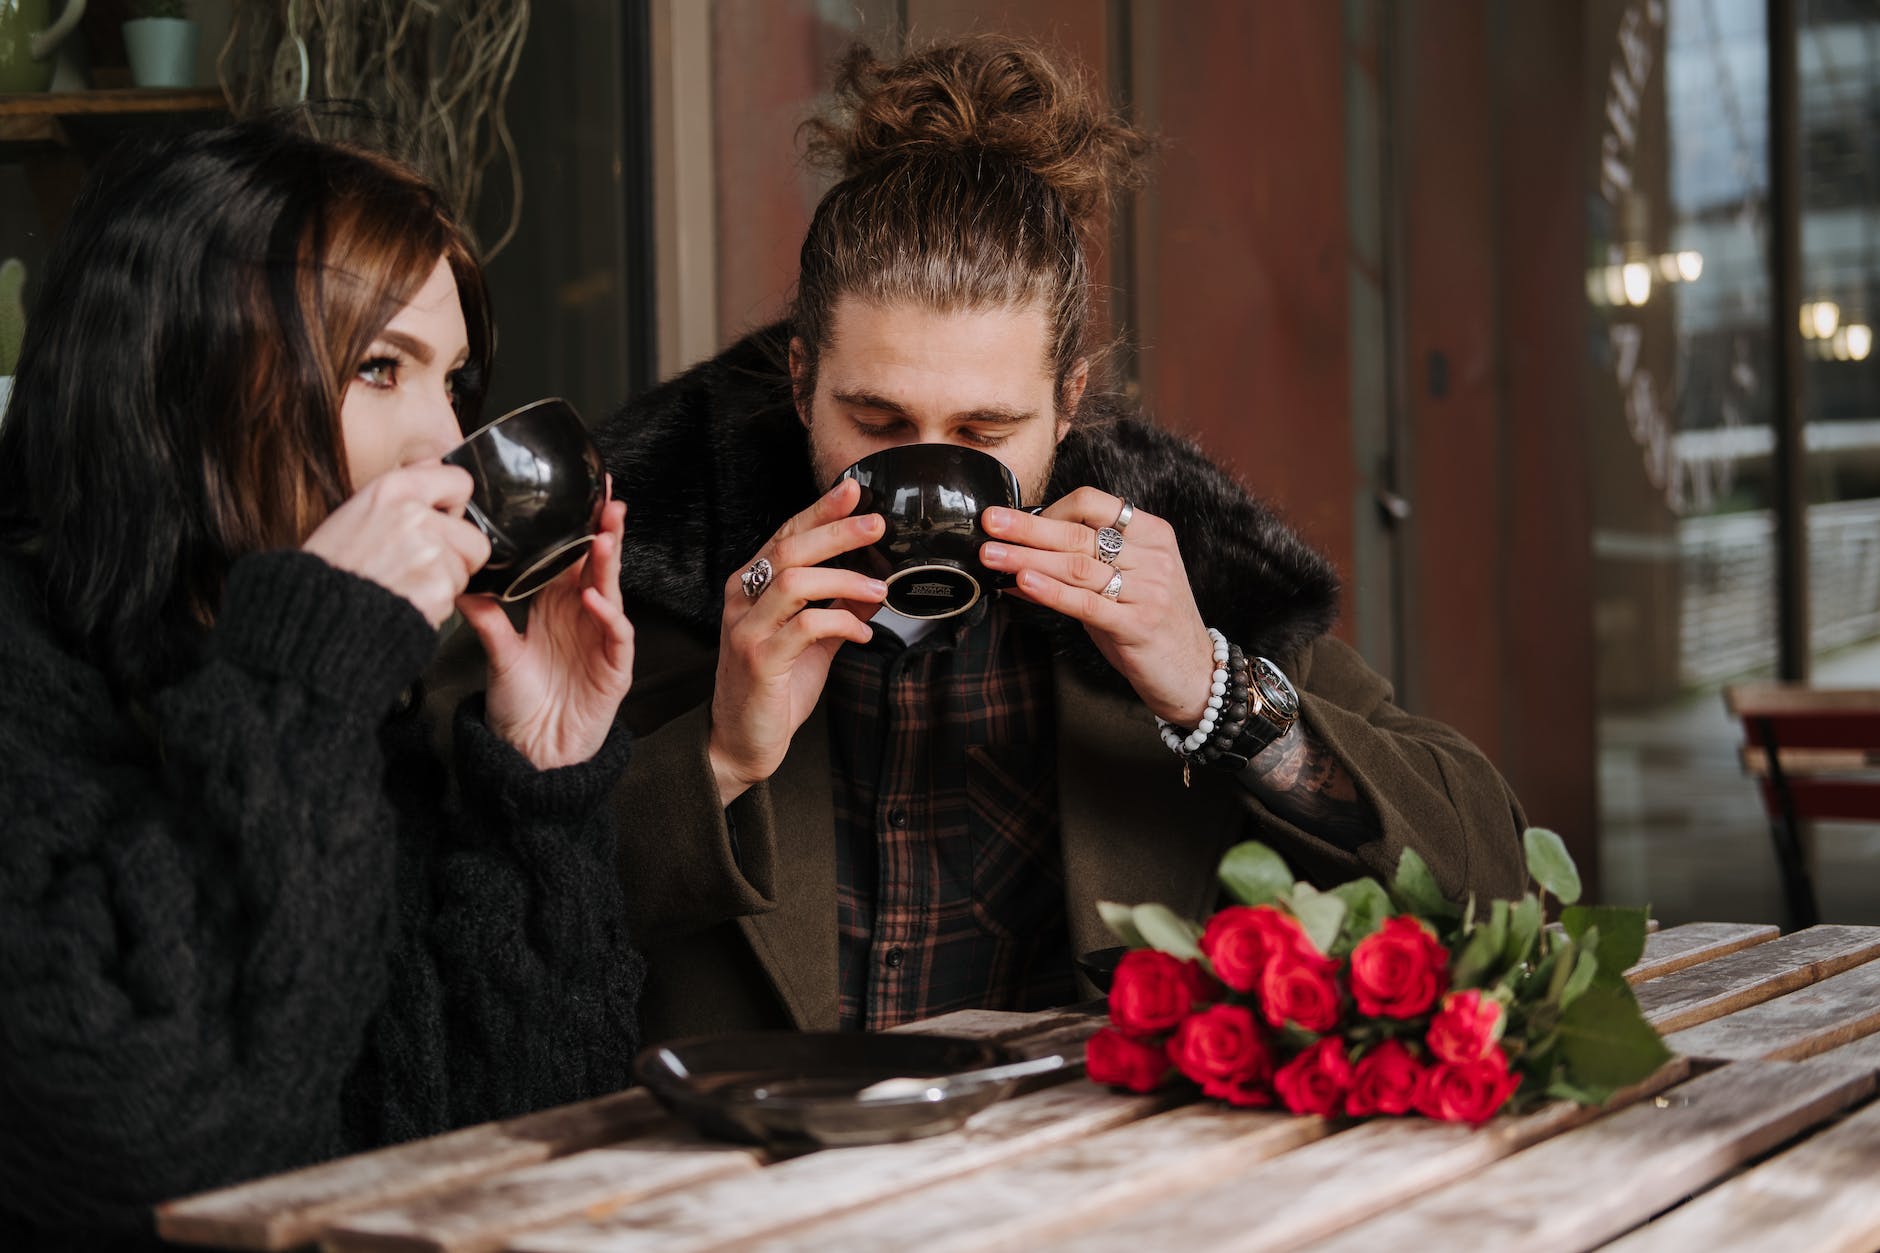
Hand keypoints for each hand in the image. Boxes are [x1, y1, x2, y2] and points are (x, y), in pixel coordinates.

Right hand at [303, 463, 489, 628]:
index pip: (460, 482)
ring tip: (403, 585)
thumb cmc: (329, 568)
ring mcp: (428, 551)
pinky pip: (454, 599)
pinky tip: (403, 602)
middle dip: (456, 556)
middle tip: (421, 567)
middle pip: (474, 536)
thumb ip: (404, 496)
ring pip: (465, 570)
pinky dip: (435, 607)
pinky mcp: (436, 587)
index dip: (455, 508)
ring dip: (443, 583)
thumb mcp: (357, 512)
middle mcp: (413, 515)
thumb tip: (437, 470)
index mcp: (393, 489)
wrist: (312, 614)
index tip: (444, 522)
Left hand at [458, 491, 634, 769]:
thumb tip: (460, 582)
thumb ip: (486, 618)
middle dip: (605, 531)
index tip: (580, 494)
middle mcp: (582, 617)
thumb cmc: (519, 704)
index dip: (577, 526)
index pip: (570, 557)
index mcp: (555, 607)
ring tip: (603, 537)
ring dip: (609, 565)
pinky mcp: (614, 668)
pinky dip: (607, 617)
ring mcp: (602, 640)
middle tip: (607, 499)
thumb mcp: (498, 655)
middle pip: (597, 566)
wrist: (531, 753)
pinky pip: (617, 636)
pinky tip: (593, 600)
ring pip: (612, 593)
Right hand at [709, 478, 886, 805]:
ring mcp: (747, 629)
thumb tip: (877, 580)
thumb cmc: (775, 687)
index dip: (820, 511)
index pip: (786, 535)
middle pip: (790, 549)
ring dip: (844, 579)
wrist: (742, 741)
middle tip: (877, 524)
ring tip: (880, 587)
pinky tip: (863, 632)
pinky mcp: (760, 660)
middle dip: (837, 531)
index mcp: (751, 587)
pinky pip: (805, 626)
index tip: (854, 490)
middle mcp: (743, 600)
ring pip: (794, 581)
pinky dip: (841, 622)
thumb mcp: (812, 640)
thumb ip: (839, 607)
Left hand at [980, 488, 1216, 726]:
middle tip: (988, 523)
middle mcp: (1153, 557)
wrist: (1195, 673)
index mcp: (1152, 534)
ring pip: (1078, 566)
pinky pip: (1086, 603)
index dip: (1052, 509)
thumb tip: (1015, 563)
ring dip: (1028, 557)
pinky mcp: (1139, 624)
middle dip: (1027, 528)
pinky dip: (1051, 591)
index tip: (1017, 519)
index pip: (1095, 504)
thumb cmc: (1149, 624)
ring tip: (991, 555)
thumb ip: (1077, 572)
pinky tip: (1023, 582)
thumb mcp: (1120, 588)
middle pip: (1080, 534)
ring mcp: (1149, 590)